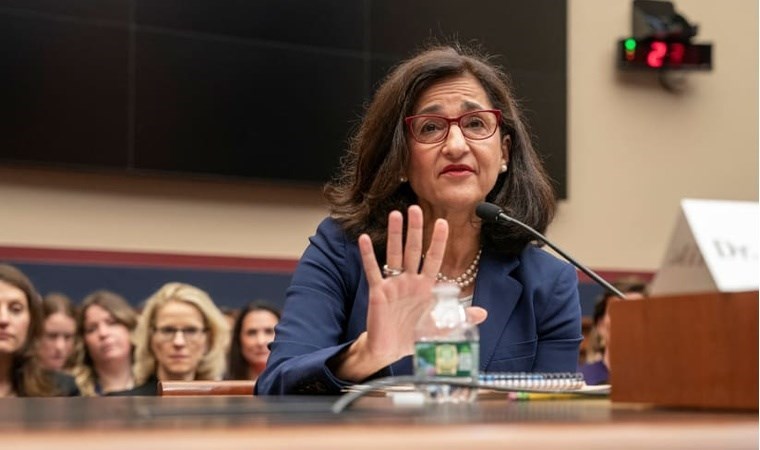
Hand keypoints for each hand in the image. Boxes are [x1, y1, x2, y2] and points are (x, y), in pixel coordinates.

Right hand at [358, 205, 447, 363]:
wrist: (390, 349)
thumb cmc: (414, 336)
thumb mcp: (440, 327)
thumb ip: (459, 318)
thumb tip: (483, 314)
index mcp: (425, 286)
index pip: (434, 259)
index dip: (438, 241)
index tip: (443, 222)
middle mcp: (409, 280)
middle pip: (413, 250)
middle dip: (415, 229)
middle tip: (415, 208)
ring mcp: (393, 284)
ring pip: (394, 254)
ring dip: (395, 235)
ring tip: (395, 215)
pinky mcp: (377, 292)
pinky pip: (372, 270)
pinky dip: (368, 255)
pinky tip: (364, 239)